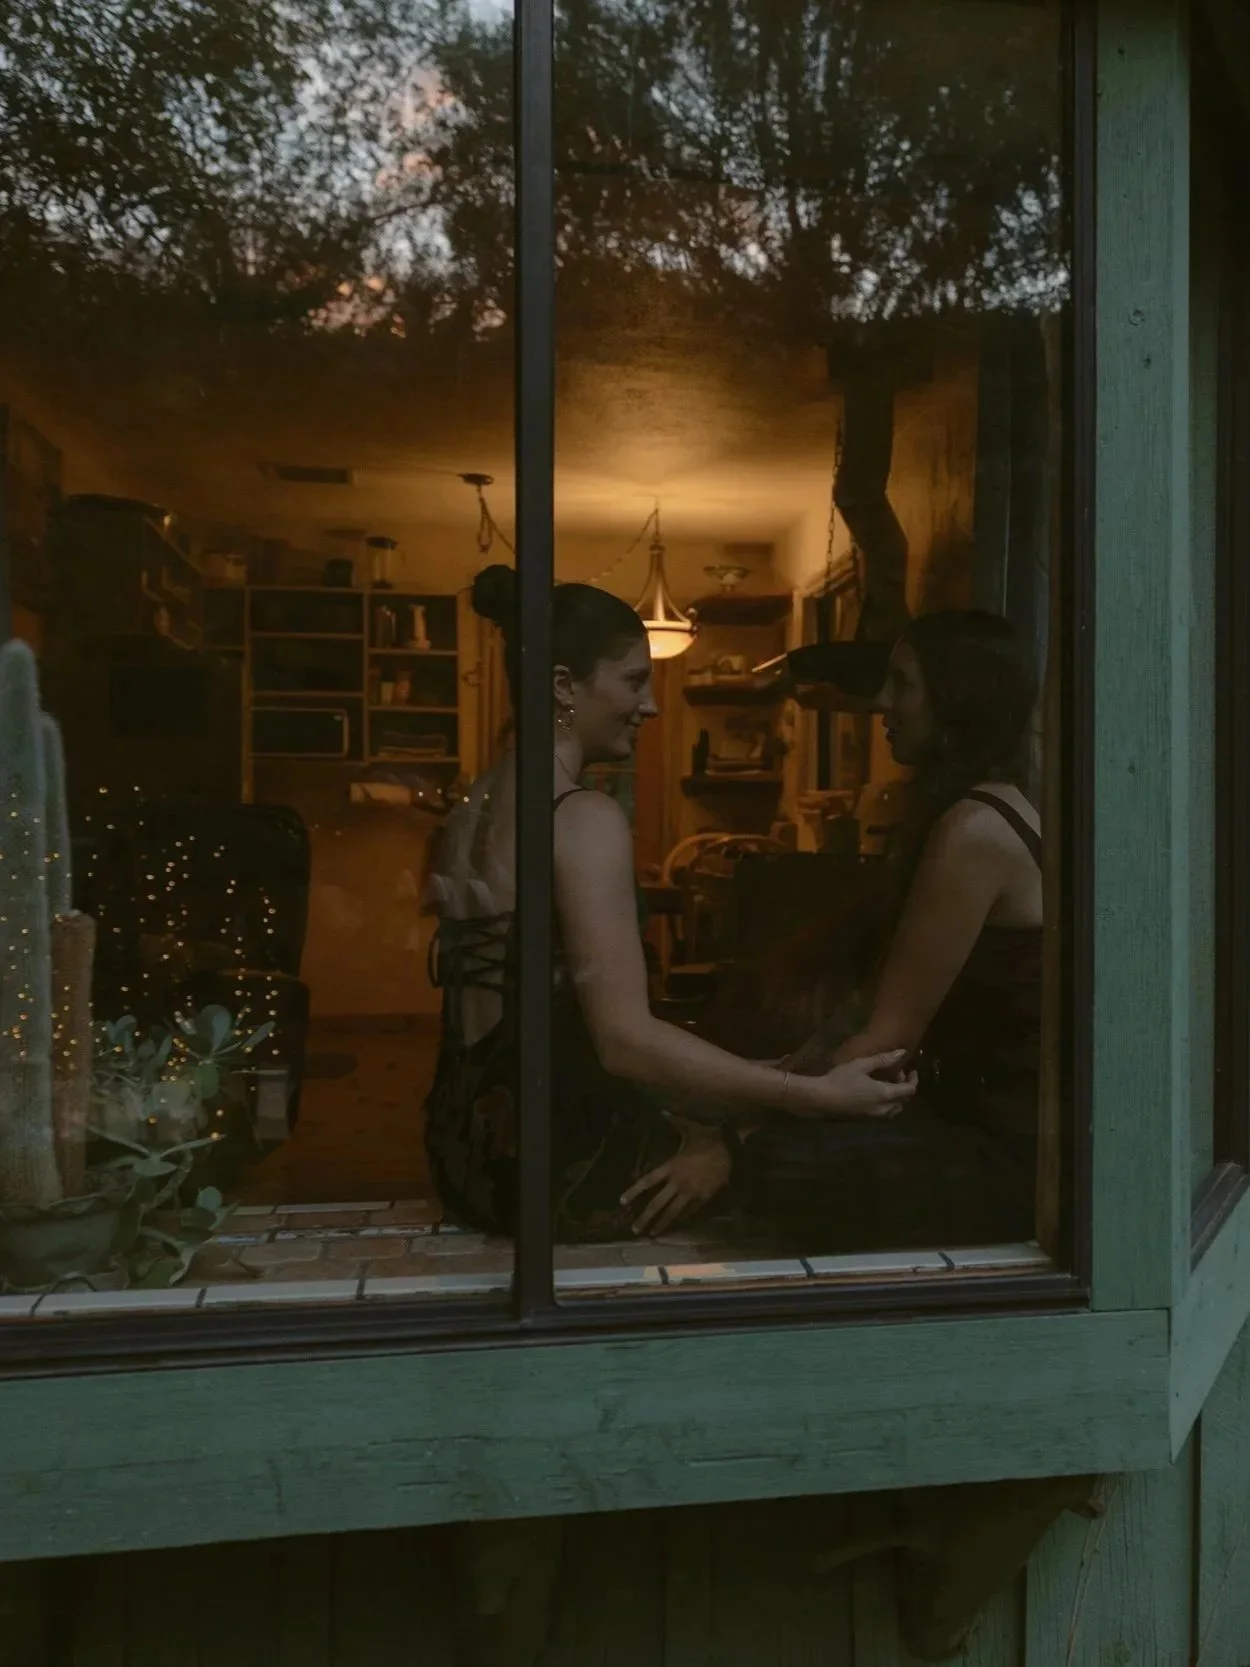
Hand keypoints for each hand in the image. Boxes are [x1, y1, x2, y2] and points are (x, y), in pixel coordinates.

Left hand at [621, 1122, 731, 1236]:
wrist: (731, 1150)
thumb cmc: (708, 1138)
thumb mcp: (690, 1128)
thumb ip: (675, 1121)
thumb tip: (664, 1110)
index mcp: (671, 1166)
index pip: (648, 1181)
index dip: (634, 1191)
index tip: (622, 1201)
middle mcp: (678, 1182)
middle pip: (657, 1203)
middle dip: (645, 1217)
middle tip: (634, 1229)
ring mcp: (691, 1192)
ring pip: (673, 1212)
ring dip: (661, 1224)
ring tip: (652, 1234)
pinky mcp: (704, 1198)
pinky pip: (690, 1211)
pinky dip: (682, 1218)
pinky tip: (677, 1225)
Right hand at [788, 1050, 918, 1119]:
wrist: (820, 1100)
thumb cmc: (840, 1079)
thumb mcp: (861, 1065)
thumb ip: (883, 1060)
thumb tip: (902, 1053)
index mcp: (885, 1094)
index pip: (909, 1090)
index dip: (913, 1080)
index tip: (912, 1070)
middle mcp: (883, 1109)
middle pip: (903, 1102)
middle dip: (903, 1088)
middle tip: (895, 1074)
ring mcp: (874, 1117)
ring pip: (894, 1110)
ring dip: (895, 1098)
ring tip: (885, 1084)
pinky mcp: (864, 1121)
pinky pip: (883, 1114)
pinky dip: (886, 1104)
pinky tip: (873, 1094)